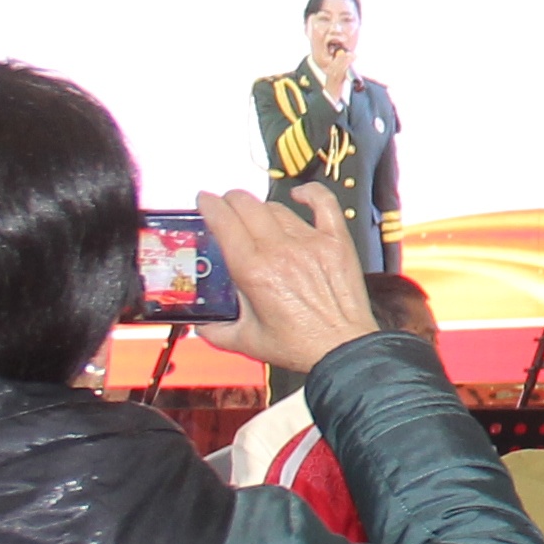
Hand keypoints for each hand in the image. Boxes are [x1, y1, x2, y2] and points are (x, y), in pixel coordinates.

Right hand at [196, 184, 376, 372]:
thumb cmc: (300, 346)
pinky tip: (299, 195)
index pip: (223, 221)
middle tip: (226, 207)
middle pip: (247, 205)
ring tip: (257, 217)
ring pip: (277, 208)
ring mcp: (310, 243)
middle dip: (230, 201)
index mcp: (254, 271)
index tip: (204, 201)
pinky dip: (310, 194)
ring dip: (261, 208)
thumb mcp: (247, 342)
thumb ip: (216, 331)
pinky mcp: (336, 242)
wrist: (343, 349)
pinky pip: (323, 203)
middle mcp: (280, 251)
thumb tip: (200, 324)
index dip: (209, 205)